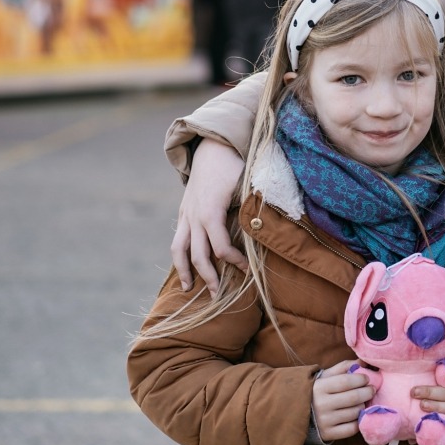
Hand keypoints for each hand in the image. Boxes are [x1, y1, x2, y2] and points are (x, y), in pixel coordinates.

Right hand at [172, 139, 246, 295]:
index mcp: (211, 212)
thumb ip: (253, 210)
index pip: (220, 247)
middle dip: (208, 277)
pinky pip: (178, 239)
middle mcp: (195, 216)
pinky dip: (180, 256)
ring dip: (184, 271)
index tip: (246, 270)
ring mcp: (186, 214)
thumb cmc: (235, 167)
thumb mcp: (247, 187)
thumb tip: (267, 232)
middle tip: (218, 296)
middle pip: (197, 255)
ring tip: (188, 289)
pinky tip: (185, 269)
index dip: (233, 262)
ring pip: (179, 249)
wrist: (212, 148)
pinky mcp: (183, 212)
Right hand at [312, 360, 374, 442]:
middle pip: (354, 397)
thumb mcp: (325, 376)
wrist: (298, 414)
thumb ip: (344, 367)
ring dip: (363, 406)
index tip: (366, 378)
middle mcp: (321, 405)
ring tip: (362, 402)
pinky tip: (356, 415)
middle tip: (371, 390)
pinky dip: (358, 421)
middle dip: (367, 392)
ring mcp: (324, 421)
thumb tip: (364, 362)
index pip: (346, 381)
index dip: (361, 378)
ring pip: (355, 412)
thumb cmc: (317, 391)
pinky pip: (352, 428)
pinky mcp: (328, 434)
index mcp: (319, 387)